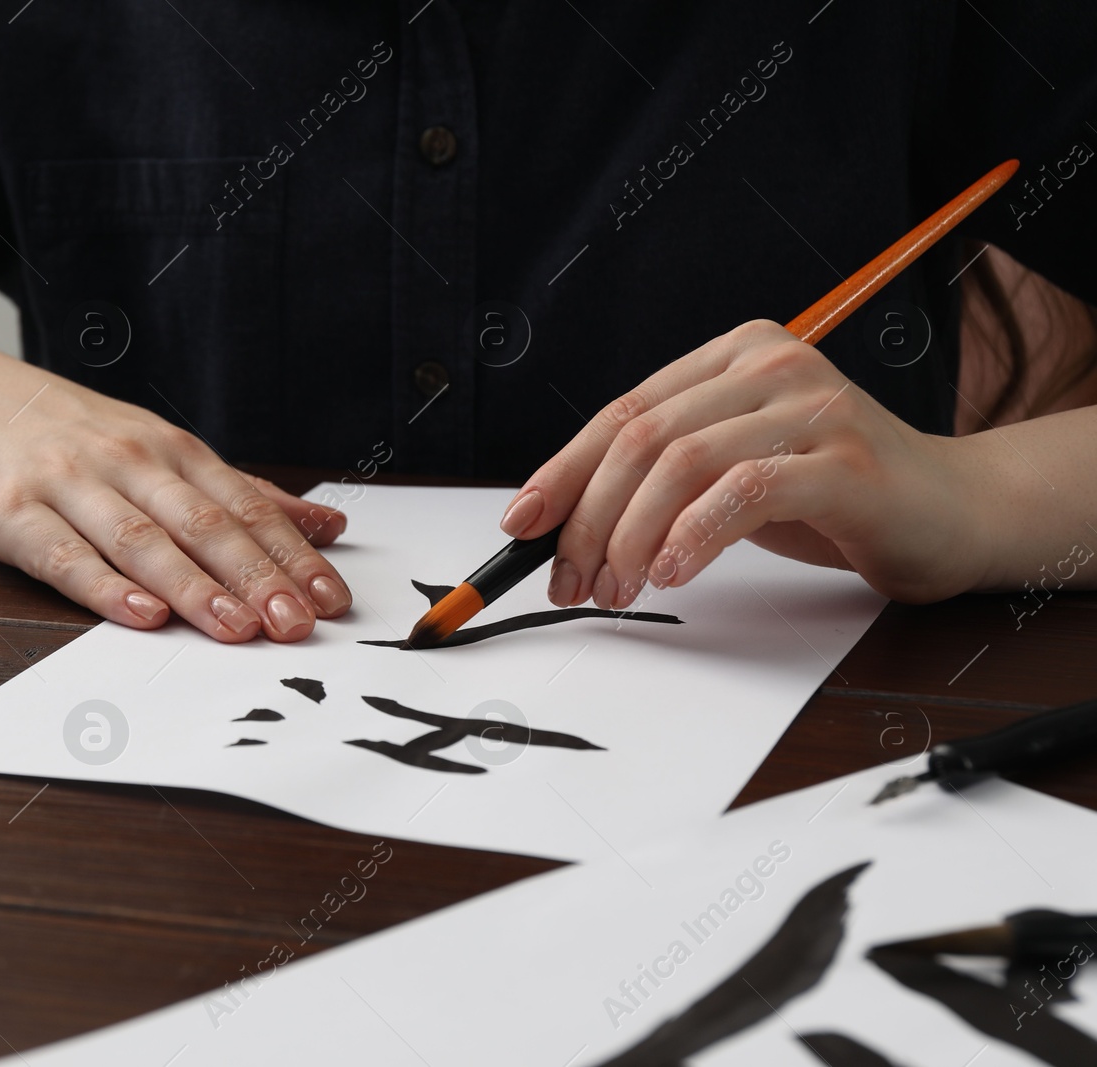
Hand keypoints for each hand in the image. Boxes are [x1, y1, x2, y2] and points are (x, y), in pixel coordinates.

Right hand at [0, 357, 350, 641]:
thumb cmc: (73, 434)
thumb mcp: (162, 448)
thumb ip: (241, 492)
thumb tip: (325, 525)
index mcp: (171, 450)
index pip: (244, 507)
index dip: (290, 554)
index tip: (330, 598)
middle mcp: (128, 462)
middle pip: (203, 524)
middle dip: (256, 576)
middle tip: (297, 623)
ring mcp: (69, 485)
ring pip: (141, 540)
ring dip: (194, 587)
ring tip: (236, 628)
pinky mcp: (13, 514)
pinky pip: (64, 555)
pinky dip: (105, 586)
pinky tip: (141, 614)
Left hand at [498, 320, 987, 606]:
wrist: (955, 513)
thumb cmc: (833, 499)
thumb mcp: (731, 477)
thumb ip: (661, 481)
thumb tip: (561, 526)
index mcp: (732, 356)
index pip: (623, 412)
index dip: (562, 473)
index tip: (522, 527)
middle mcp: (769, 364)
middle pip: (641, 438)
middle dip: (589, 520)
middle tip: (570, 582)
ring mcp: (811, 405)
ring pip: (681, 464)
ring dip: (630, 538)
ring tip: (614, 590)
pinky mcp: (844, 459)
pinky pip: (743, 491)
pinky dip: (693, 536)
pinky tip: (669, 574)